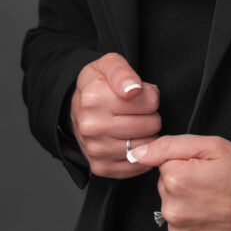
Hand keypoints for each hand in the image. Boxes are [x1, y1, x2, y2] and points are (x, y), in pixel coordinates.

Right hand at [70, 52, 160, 178]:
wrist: (78, 107)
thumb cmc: (99, 84)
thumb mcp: (109, 64)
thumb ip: (123, 72)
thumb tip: (132, 89)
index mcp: (94, 98)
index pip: (149, 101)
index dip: (151, 96)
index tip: (140, 94)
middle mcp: (91, 126)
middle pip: (149, 124)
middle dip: (151, 116)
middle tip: (139, 111)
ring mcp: (95, 149)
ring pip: (145, 146)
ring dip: (147, 136)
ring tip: (136, 125)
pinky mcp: (100, 167)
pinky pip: (136, 166)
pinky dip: (142, 155)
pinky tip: (134, 141)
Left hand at [128, 135, 230, 230]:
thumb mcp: (211, 146)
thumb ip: (169, 146)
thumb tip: (137, 153)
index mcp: (175, 179)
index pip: (164, 165)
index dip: (186, 163)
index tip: (205, 168)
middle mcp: (172, 209)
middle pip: (166, 187)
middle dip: (184, 183)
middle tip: (211, 185)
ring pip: (172, 209)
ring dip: (187, 205)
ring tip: (214, 202)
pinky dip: (193, 225)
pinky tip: (211, 219)